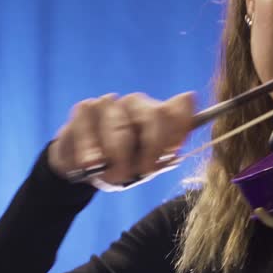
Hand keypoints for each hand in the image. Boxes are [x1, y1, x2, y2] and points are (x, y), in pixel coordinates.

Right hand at [47, 91, 196, 189]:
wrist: (83, 170)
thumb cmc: (121, 165)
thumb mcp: (148, 164)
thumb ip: (171, 142)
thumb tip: (189, 96)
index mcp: (157, 114)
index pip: (177, 112)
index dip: (177, 134)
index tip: (170, 155)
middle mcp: (135, 103)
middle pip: (154, 116)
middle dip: (150, 149)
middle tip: (142, 172)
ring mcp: (110, 103)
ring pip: (121, 129)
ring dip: (117, 158)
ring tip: (112, 176)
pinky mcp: (85, 108)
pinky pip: (91, 130)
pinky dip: (91, 153)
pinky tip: (90, 164)